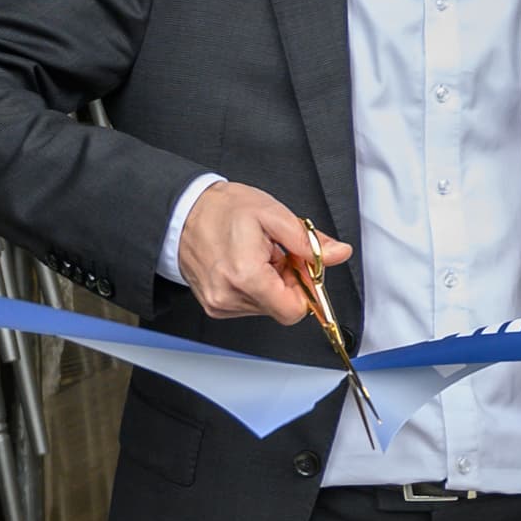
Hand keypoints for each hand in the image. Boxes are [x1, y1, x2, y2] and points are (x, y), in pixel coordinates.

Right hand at [179, 182, 350, 325]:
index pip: (293, 311)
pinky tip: (246, 264)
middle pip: (281, 308)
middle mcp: (228, 296)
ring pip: (267, 307)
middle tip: (279, 254)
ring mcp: (219, 303)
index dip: (306, 289)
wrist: (182, 211)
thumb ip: (309, 241)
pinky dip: (256, 287)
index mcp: (246, 276)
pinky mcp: (213, 305)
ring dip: (272, 284)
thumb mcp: (273, 215)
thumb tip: (338, 253)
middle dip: (289, 282)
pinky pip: (249, 305)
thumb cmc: (222, 210)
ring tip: (259, 256)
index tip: (302, 269)